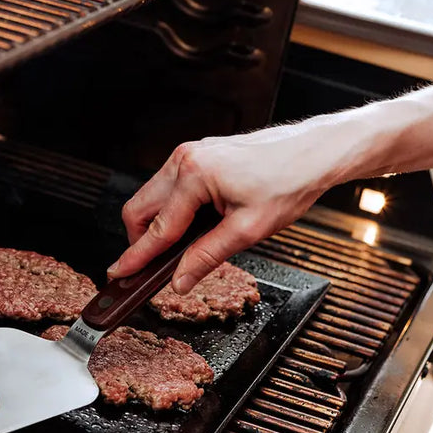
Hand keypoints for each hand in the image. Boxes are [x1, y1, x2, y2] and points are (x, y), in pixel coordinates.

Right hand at [107, 115, 374, 292]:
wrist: (314, 152)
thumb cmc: (290, 181)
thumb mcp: (248, 230)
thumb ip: (207, 257)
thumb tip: (180, 280)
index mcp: (193, 175)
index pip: (156, 228)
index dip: (135, 257)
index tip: (118, 274)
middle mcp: (184, 159)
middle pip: (139, 208)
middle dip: (140, 240)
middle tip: (151, 268)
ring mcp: (189, 154)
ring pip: (152, 197)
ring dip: (158, 225)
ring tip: (181, 249)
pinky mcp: (198, 155)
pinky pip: (169, 187)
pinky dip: (172, 210)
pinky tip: (193, 227)